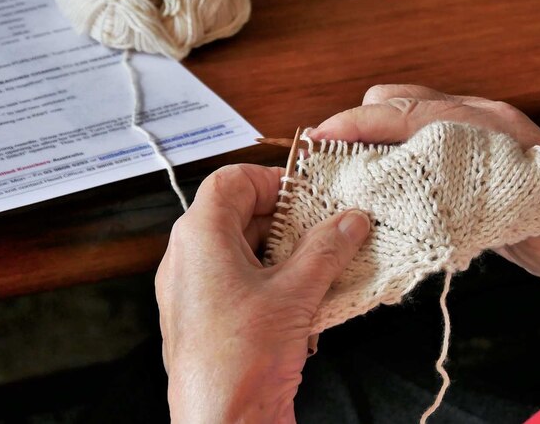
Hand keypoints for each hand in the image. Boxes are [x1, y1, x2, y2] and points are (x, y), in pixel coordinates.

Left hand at [155, 164, 370, 423]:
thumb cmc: (239, 360)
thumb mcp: (295, 292)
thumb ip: (326, 248)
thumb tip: (349, 220)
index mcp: (199, 236)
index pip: (232, 180)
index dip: (274, 181)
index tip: (311, 197)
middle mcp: (189, 259)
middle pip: (242, 216)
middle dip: (291, 223)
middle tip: (330, 232)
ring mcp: (197, 291)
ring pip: (247, 254)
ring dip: (289, 258)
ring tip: (326, 271)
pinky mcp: (209, 321)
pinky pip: (244, 286)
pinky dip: (277, 287)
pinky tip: (308, 308)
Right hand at [312, 84, 539, 302]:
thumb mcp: (505, 214)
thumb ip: (450, 193)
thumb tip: (389, 186)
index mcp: (485, 123)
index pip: (406, 110)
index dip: (357, 124)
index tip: (320, 139)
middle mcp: (476, 119)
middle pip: (397, 101)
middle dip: (358, 124)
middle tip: (332, 162)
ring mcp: (473, 134)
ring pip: (404, 118)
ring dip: (372, 139)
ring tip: (348, 172)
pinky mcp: (470, 157)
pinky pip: (418, 140)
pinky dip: (392, 154)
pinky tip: (383, 183)